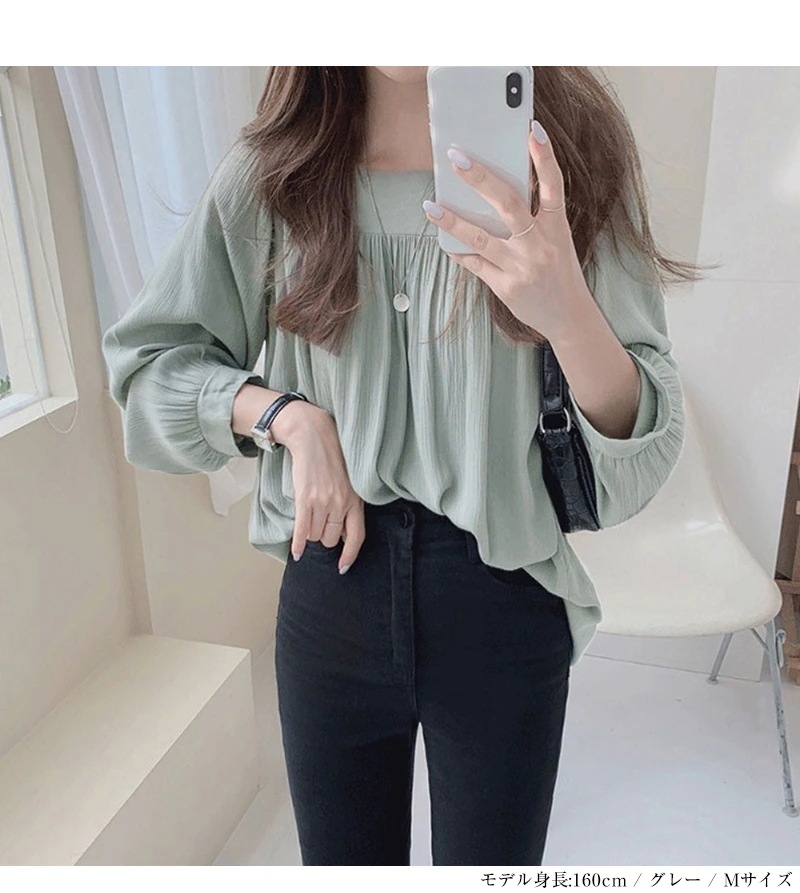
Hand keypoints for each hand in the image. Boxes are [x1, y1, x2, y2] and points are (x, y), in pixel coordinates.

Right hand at [275, 403, 365, 573]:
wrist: (313, 436)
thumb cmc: (332, 458)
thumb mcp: (350, 483)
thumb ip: (349, 507)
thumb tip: (346, 534)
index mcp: (355, 500)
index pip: (357, 537)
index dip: (350, 556)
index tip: (343, 567)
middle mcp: (340, 503)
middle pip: (331, 539)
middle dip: (324, 537)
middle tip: (319, 525)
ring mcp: (322, 502)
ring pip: (316, 535)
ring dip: (311, 533)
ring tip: (309, 518)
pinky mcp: (304, 498)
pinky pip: (302, 530)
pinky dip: (298, 544)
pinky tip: (296, 552)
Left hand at [422, 119, 592, 343]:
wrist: (568, 316)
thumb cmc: (560, 273)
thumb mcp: (558, 241)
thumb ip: (535, 219)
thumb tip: (497, 192)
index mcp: (556, 228)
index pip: (552, 186)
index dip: (545, 157)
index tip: (532, 130)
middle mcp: (538, 244)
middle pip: (508, 204)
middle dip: (481, 179)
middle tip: (458, 158)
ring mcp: (520, 266)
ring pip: (481, 237)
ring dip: (453, 220)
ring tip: (430, 205)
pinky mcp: (505, 286)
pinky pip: (475, 264)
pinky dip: (458, 252)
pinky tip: (443, 240)